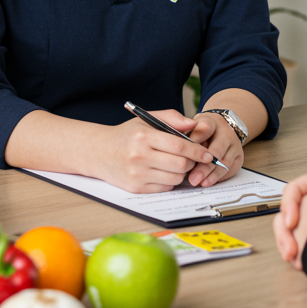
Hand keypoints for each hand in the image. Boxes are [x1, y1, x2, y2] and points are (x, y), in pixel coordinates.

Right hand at [98, 110, 219, 192]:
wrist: (99, 152)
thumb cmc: (127, 134)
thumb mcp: (147, 119)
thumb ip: (172, 118)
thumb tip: (193, 125)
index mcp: (143, 136)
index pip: (179, 146)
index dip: (197, 150)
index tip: (207, 153)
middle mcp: (139, 156)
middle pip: (180, 165)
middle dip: (191, 162)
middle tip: (191, 158)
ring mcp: (137, 175)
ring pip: (175, 179)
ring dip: (181, 173)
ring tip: (176, 163)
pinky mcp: (136, 189)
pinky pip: (165, 188)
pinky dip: (169, 181)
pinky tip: (163, 172)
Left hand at [186, 111, 243, 187]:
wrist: (220, 129)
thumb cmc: (202, 130)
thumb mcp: (192, 126)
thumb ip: (185, 133)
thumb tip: (180, 148)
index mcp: (212, 122)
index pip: (205, 129)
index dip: (196, 142)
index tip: (186, 154)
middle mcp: (227, 133)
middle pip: (217, 151)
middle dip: (204, 167)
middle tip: (193, 179)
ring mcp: (235, 146)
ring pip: (225, 163)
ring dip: (212, 175)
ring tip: (200, 183)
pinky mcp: (239, 158)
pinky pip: (230, 171)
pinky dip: (219, 178)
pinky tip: (208, 182)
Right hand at [273, 160, 306, 261]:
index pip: (296, 189)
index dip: (289, 205)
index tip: (293, 222)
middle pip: (291, 212)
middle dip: (285, 232)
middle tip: (289, 249)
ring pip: (297, 230)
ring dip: (290, 244)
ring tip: (294, 260)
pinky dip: (304, 254)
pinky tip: (305, 263)